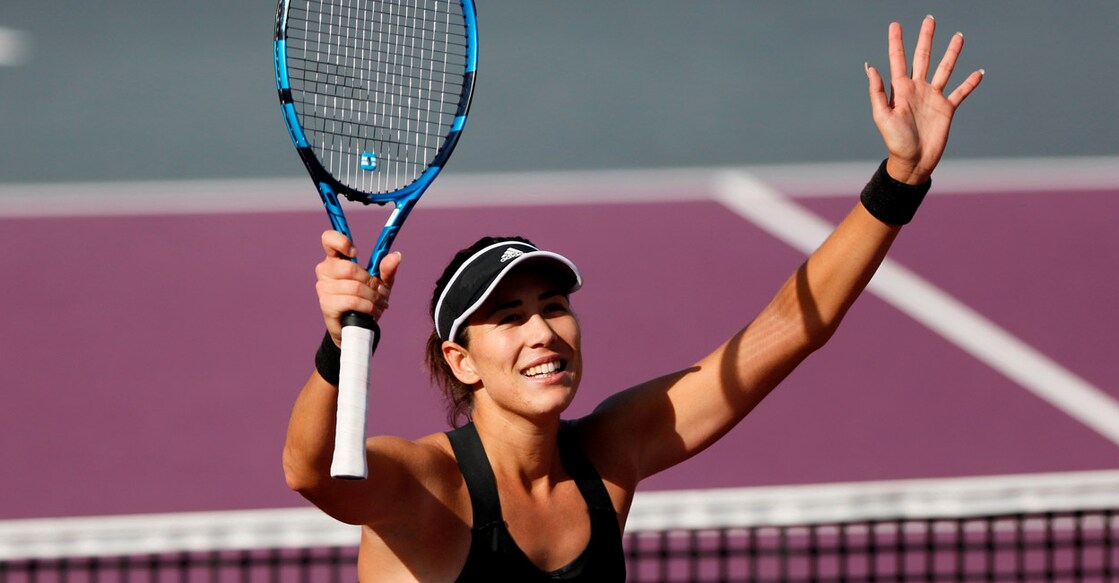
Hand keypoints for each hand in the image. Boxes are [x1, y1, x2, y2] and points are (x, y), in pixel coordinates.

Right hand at [314, 230, 401, 345]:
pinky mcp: (326, 304)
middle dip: (371, 281)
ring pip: (355, 287)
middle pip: (350, 268)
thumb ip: (387, 269)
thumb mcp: (380, 283)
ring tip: (380, 304)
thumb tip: (396, 256)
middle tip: (380, 291)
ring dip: (373, 297)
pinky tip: (373, 311)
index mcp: (335, 259)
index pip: (328, 239)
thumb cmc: (365, 299)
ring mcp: (323, 288)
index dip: (341, 242)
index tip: (356, 253)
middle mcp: (325, 270)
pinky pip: (352, 301)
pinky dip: (368, 307)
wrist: (356, 327)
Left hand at [866, 15, 983, 183]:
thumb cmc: (895, 141)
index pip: (898, 59)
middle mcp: (918, 89)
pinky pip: (961, 92)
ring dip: (952, 53)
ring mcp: (933, 97)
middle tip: (929, 19)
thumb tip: (870, 67)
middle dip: (926, 38)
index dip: (896, 42)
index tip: (895, 24)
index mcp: (900, 89)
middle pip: (923, 57)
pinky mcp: (947, 108)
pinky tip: (979, 72)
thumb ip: (877, 91)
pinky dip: (970, 82)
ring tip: (958, 36)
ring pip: (945, 69)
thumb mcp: (882, 115)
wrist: (913, 161)